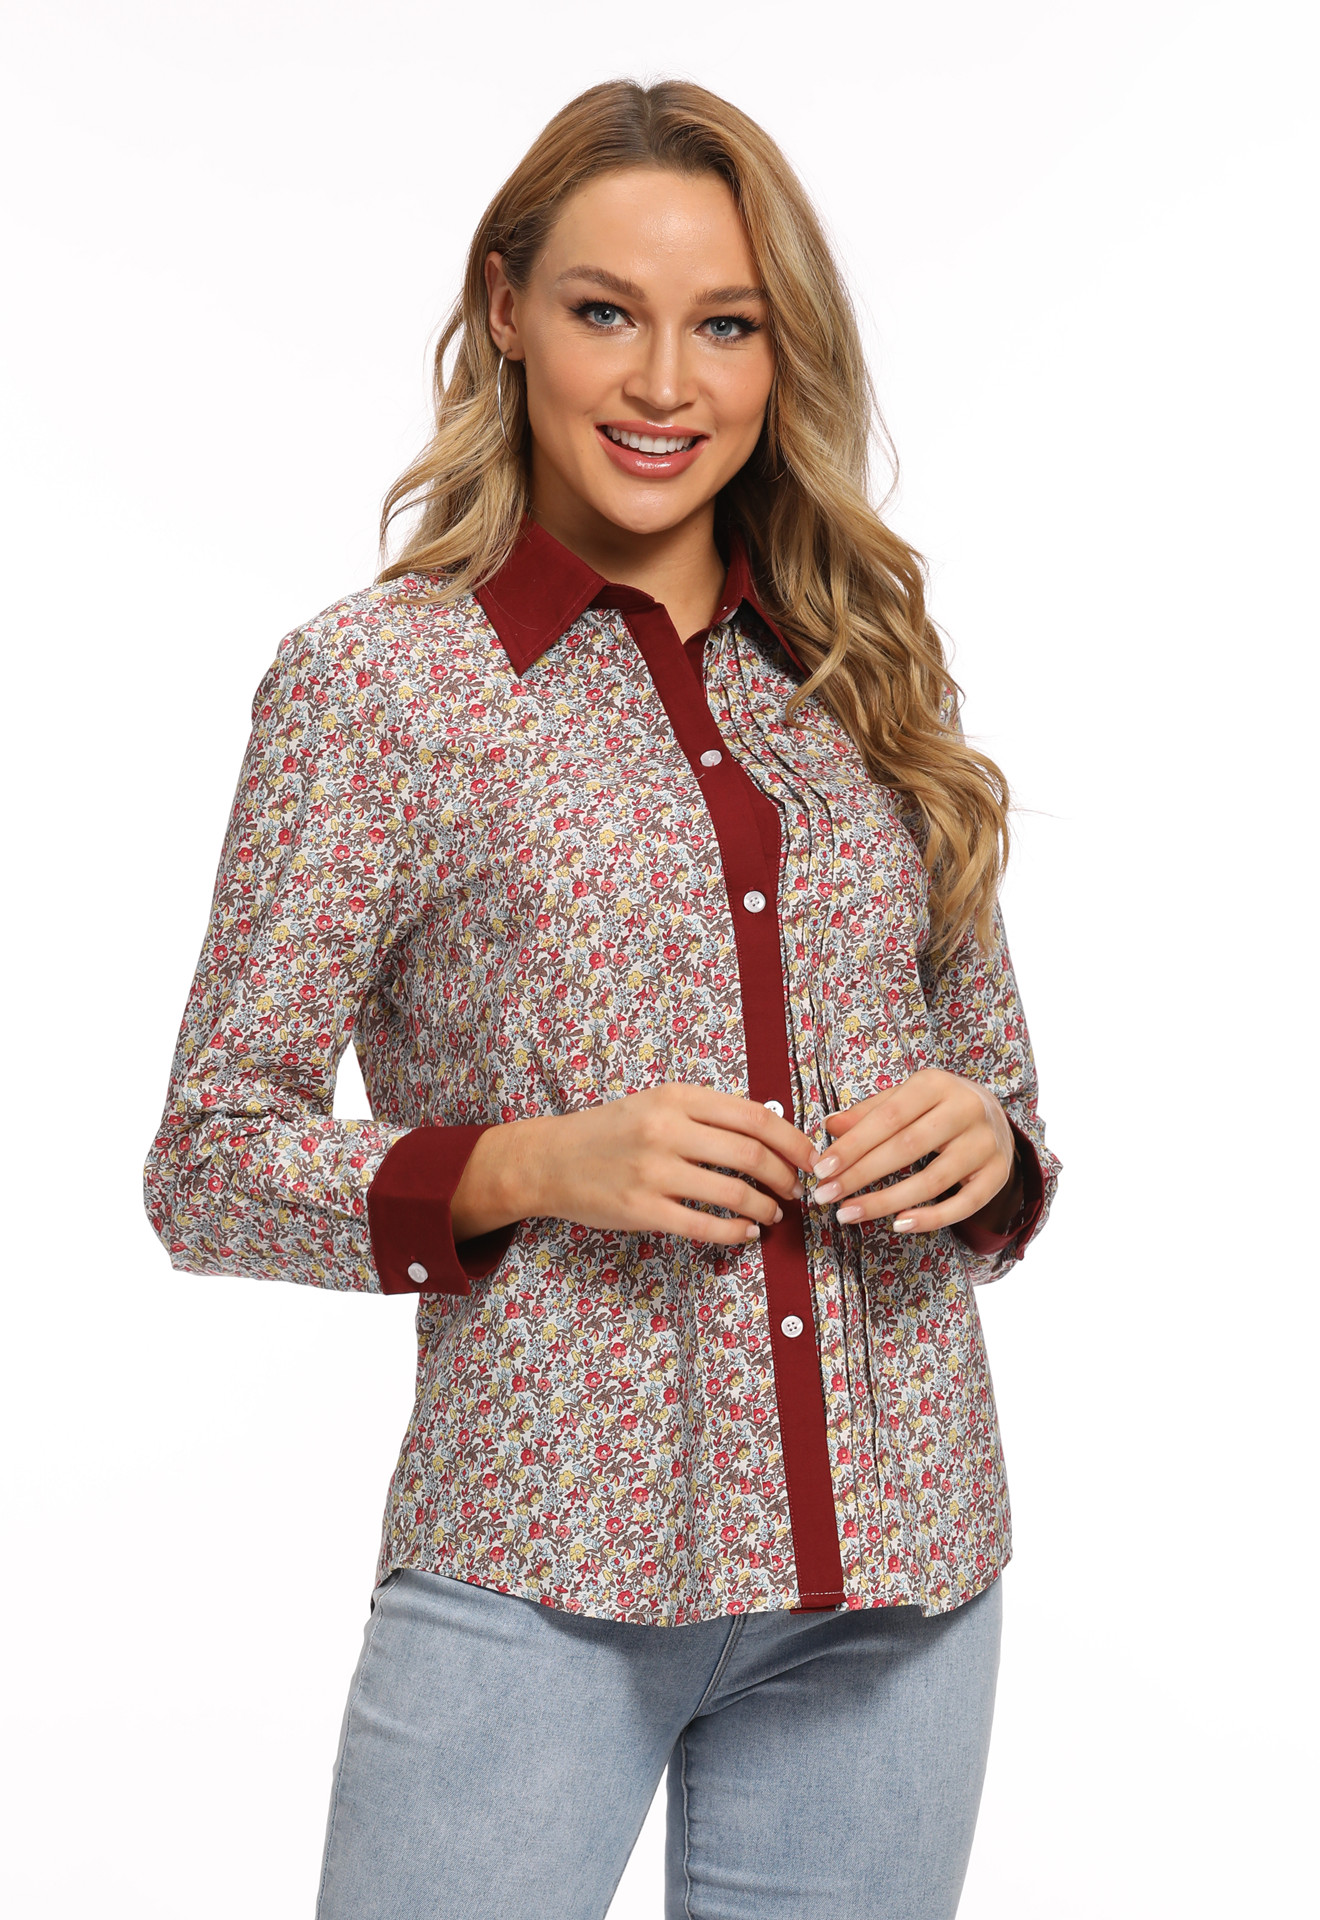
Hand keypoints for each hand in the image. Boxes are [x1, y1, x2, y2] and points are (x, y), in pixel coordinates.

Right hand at [454, 1084, 817, 1248]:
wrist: (551, 1159)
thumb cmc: (612, 1131)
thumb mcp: (659, 1104)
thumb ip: (708, 1113)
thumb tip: (772, 1132)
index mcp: (677, 1097)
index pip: (754, 1116)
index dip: (793, 1140)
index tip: (811, 1157)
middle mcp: (667, 1130)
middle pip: (751, 1155)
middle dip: (785, 1177)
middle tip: (796, 1190)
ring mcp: (653, 1171)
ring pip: (733, 1193)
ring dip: (765, 1208)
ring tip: (773, 1214)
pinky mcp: (642, 1209)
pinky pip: (703, 1226)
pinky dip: (734, 1233)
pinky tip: (745, 1234)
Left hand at [809, 1069, 1017, 1233]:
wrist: (995, 1115)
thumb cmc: (937, 1106)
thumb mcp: (905, 1098)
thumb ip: (868, 1113)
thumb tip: (829, 1127)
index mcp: (936, 1084)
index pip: (889, 1117)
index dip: (853, 1145)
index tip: (822, 1168)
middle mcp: (966, 1109)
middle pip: (907, 1148)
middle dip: (860, 1175)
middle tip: (826, 1196)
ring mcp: (986, 1143)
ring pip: (933, 1181)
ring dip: (886, 1202)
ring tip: (848, 1213)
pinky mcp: (998, 1174)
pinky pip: (964, 1205)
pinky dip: (930, 1218)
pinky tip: (898, 1224)